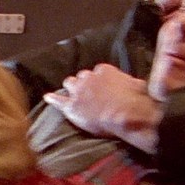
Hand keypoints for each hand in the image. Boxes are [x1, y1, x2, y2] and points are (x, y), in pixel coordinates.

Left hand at [43, 64, 161, 152]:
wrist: (128, 114)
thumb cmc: (137, 101)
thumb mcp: (136, 85)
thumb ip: (129, 82)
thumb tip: (134, 85)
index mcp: (103, 70)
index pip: (96, 73)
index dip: (98, 82)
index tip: (101, 88)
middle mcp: (88, 77)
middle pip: (81, 77)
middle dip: (83, 84)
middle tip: (88, 94)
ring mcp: (78, 91)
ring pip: (69, 84)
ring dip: (71, 90)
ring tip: (73, 96)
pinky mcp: (71, 106)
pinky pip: (58, 100)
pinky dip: (52, 99)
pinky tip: (48, 98)